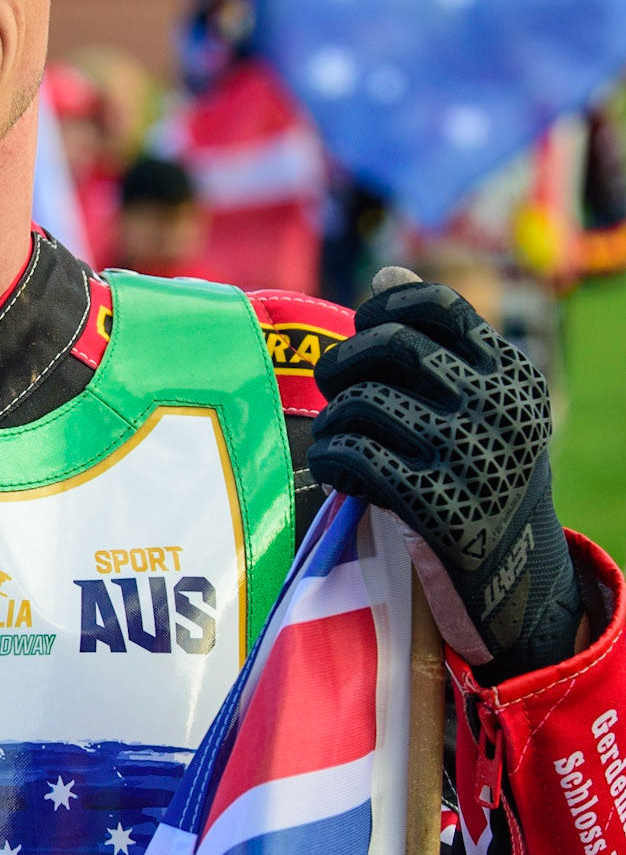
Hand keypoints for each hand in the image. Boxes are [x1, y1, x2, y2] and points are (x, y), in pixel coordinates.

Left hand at [308, 271, 582, 679]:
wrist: (521, 581)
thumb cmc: (486, 477)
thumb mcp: (484, 407)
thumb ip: (437, 342)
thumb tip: (389, 273)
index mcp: (509, 374)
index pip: (437, 308)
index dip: (383, 310)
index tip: (364, 331)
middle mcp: (496, 409)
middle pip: (392, 350)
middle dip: (345, 363)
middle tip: (336, 388)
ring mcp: (469, 458)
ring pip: (364, 406)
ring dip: (335, 423)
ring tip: (340, 442)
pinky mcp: (438, 510)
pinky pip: (356, 460)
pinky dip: (333, 461)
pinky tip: (341, 473)